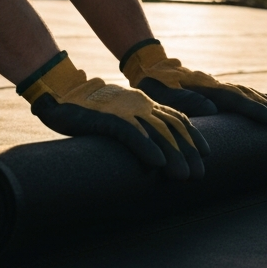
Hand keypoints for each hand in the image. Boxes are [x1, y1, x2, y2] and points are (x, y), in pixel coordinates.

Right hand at [18, 52, 208, 179]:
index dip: (194, 135)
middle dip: (189, 152)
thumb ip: (135, 127)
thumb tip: (149, 149)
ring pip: (158, 132)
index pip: (177, 118)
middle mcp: (140, 104)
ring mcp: (126, 110)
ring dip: (174, 155)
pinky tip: (157, 164)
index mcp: (144, 103)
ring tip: (184, 176)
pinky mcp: (108, 117)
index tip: (207, 153)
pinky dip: (147, 148)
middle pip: (173, 128)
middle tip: (200, 174)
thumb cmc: (88, 108)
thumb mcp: (118, 116)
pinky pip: (132, 133)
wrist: (60, 91)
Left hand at [121, 40, 266, 124]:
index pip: (233, 98)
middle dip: (265, 107)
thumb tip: (213, 108)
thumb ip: (184, 101)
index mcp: (203, 86)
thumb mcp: (161, 94)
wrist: (148, 66)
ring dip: (264, 102)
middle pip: (244, 94)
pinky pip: (240, 91)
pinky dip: (257, 96)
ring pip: (245, 91)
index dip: (252, 109)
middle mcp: (213, 83)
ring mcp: (216, 84)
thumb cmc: (152, 85)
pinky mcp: (215, 87)